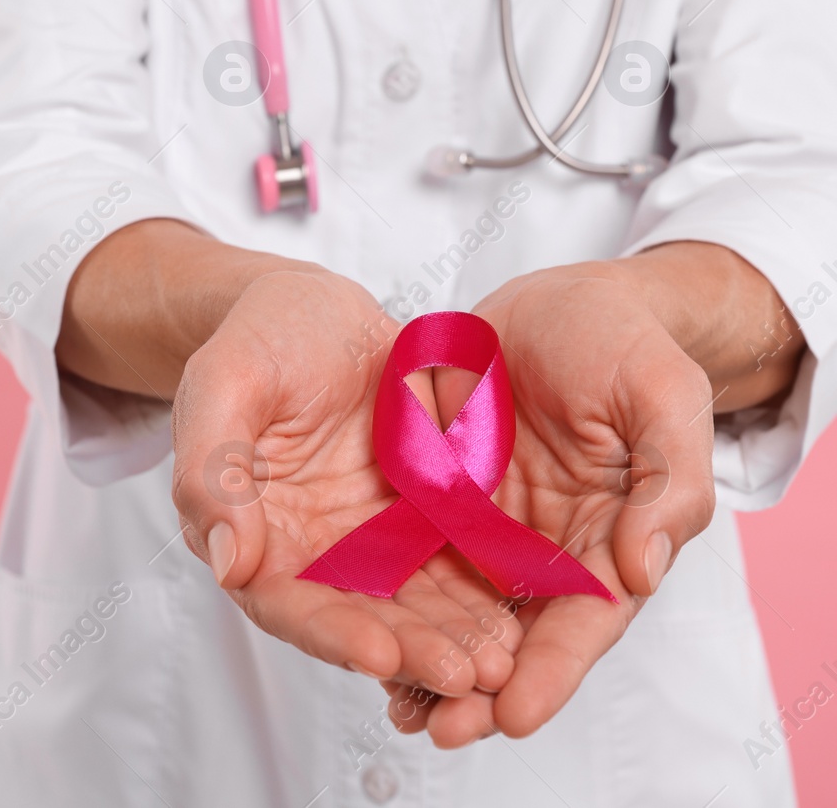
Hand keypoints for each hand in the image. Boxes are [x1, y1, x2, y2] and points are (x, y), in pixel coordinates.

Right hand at [170, 268, 525, 700]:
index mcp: (252, 533)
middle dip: (414, 651)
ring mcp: (371, 539)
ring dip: (457, 638)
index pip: (286, 602)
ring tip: (505, 661)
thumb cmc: (258, 339)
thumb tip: (226, 562)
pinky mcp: (422, 517)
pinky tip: (525, 613)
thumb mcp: (223, 385)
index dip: (330, 633)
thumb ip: (212, 469)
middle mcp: (312, 552)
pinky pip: (456, 563)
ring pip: (416, 604)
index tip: (379, 653)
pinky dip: (486, 593)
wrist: (316, 308)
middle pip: (360, 618)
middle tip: (467, 675)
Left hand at [384, 260, 719, 745]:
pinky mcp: (434, 497)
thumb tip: (645, 567)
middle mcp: (544, 547)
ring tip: (394, 703)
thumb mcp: (663, 395)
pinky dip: (386, 598)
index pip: (585, 622)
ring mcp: (485, 526)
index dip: (552, 672)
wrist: (557, 297)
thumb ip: (670, 480)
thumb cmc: (626, 342)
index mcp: (611, 537)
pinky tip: (353, 629)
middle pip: (513, 634)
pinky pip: (406, 556)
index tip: (513, 714)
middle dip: (477, 686)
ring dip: (425, 657)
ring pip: (453, 609)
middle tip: (437, 726)